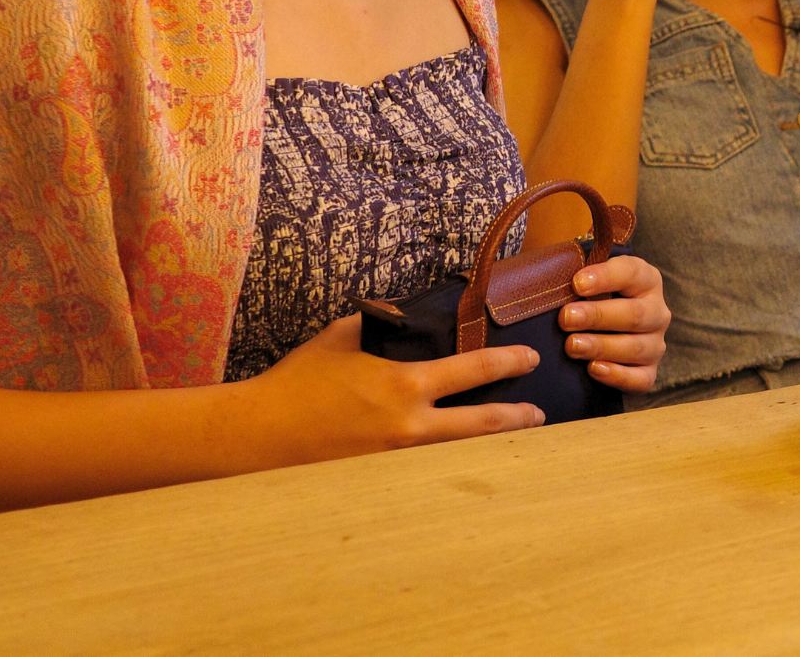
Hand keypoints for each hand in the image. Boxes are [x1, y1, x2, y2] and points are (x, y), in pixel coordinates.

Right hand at [249, 315, 542, 462]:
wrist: (260, 436)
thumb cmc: (297, 383)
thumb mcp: (340, 339)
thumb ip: (376, 325)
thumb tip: (397, 314)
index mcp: (405, 384)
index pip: (474, 370)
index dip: (508, 363)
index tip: (529, 359)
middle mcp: (411, 427)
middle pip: (483, 425)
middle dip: (517, 417)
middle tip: (539, 414)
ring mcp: (400, 462)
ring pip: (462, 457)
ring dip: (493, 449)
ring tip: (516, 445)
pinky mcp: (384, 485)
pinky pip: (428, 477)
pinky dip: (452, 471)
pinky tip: (466, 470)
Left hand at [557, 254, 670, 393]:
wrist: (604, 330)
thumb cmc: (591, 298)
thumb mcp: (589, 280)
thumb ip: (576, 274)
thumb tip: (549, 272)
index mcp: (646, 280)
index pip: (632, 273)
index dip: (605, 277)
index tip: (577, 283)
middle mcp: (657, 312)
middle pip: (635, 314)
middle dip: (598, 316)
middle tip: (566, 318)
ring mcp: (655, 344)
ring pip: (635, 347)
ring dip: (601, 346)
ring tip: (572, 345)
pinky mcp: (648, 372)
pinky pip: (639, 379)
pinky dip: (617, 375)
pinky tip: (594, 368)